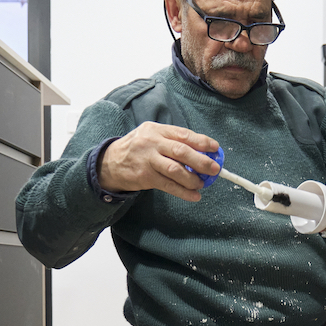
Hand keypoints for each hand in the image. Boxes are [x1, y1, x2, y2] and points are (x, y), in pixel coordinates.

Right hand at [98, 122, 220, 201]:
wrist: (109, 163)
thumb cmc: (138, 149)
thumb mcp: (152, 137)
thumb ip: (173, 141)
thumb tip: (201, 153)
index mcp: (157, 130)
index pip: (183, 134)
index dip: (201, 142)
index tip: (215, 148)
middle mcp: (152, 142)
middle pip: (182, 151)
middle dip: (201, 161)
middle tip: (215, 169)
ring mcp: (147, 159)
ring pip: (175, 170)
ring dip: (192, 178)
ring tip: (202, 184)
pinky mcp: (144, 176)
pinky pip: (168, 185)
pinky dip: (183, 192)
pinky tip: (194, 196)